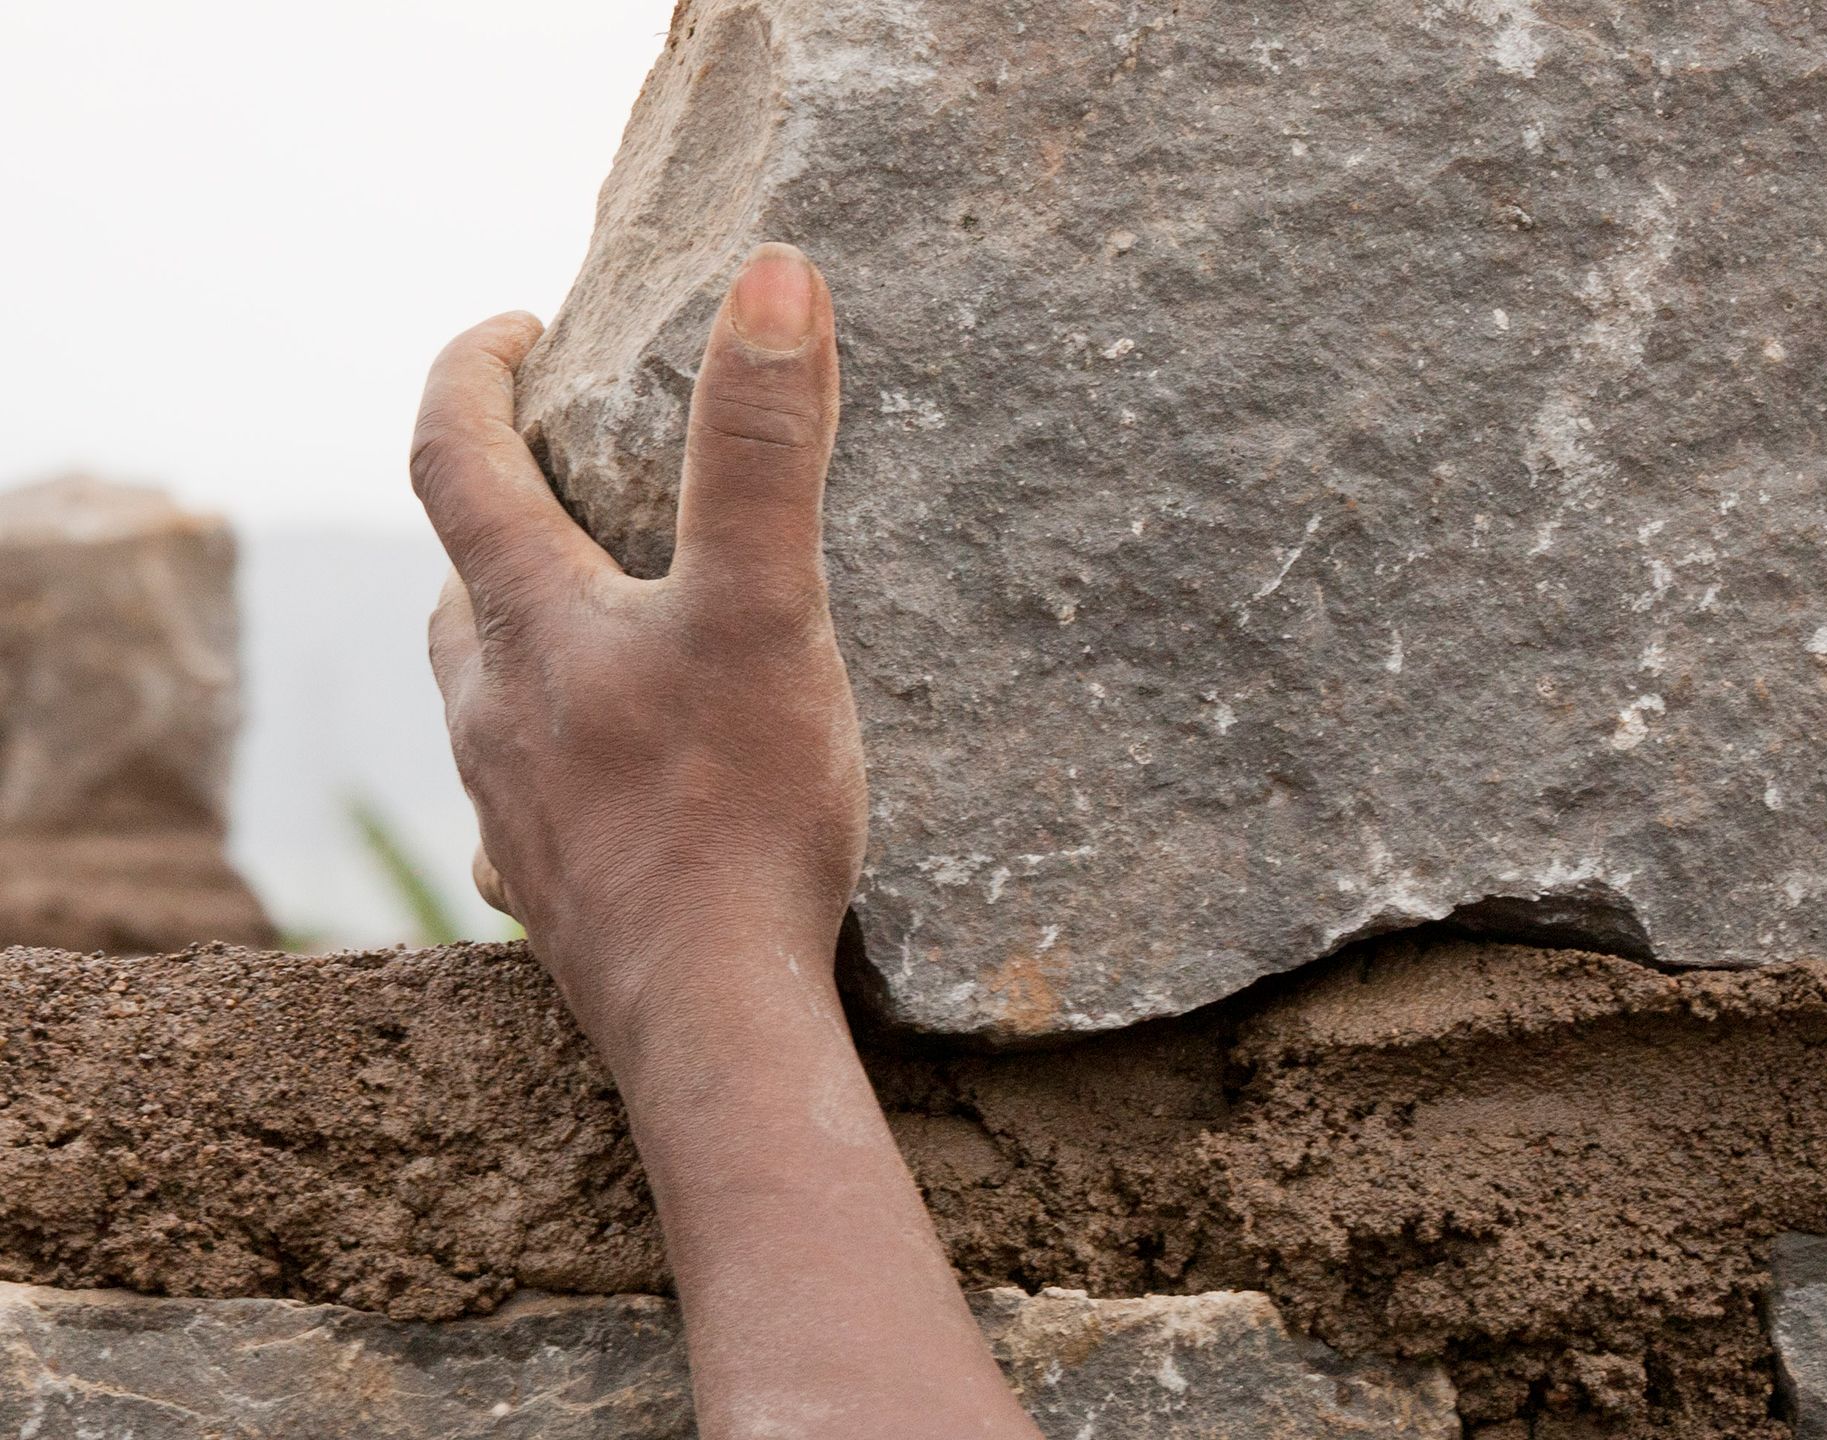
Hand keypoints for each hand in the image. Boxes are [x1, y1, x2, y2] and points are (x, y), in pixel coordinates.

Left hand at [413, 243, 860, 1060]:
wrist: (713, 1018)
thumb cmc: (736, 813)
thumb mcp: (766, 608)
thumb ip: (764, 447)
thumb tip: (777, 278)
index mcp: (529, 620)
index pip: (453, 455)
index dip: (472, 370)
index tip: (519, 326)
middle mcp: (492, 706)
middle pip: (464, 577)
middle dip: (507, 510)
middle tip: (578, 479)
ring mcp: (508, 805)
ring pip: (489, 689)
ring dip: (528, 636)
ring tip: (607, 626)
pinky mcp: (543, 888)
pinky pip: (526, 798)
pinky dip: (557, 758)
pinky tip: (609, 784)